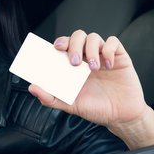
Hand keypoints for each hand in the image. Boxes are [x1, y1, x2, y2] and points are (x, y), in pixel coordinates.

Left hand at [29, 30, 145, 128]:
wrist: (121, 117)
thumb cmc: (96, 109)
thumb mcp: (71, 105)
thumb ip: (51, 98)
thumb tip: (32, 88)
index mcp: (75, 65)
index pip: (65, 45)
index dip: (60, 41)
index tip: (56, 48)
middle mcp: (88, 57)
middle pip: (78, 36)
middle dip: (74, 45)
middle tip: (74, 63)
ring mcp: (103, 56)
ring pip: (94, 37)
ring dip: (91, 50)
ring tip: (93, 69)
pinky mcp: (120, 57)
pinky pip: (114, 42)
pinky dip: (109, 50)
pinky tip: (108, 65)